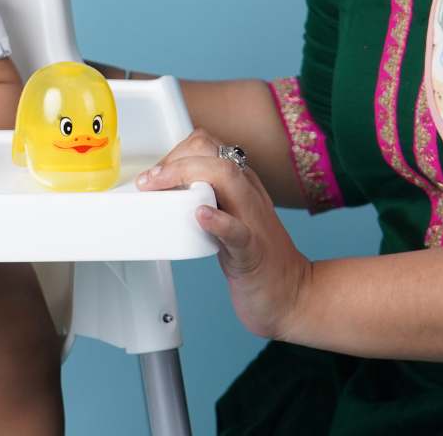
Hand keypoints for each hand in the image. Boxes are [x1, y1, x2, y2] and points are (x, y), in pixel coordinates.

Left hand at [137, 127, 312, 340]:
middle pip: (213, 153)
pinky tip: (202, 216)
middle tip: (149, 182)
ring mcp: (253, 219)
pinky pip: (238, 230)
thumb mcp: (230, 218)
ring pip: (226, 177)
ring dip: (188, 175)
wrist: (293, 295)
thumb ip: (207, 199)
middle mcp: (248, 194)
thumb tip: (166, 193)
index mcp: (242, 184)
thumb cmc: (257, 258)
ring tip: (162, 187)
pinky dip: (218, 220)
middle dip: (175, 159)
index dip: (175, 152)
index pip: (208, 146)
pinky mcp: (253, 251)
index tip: (153, 174)